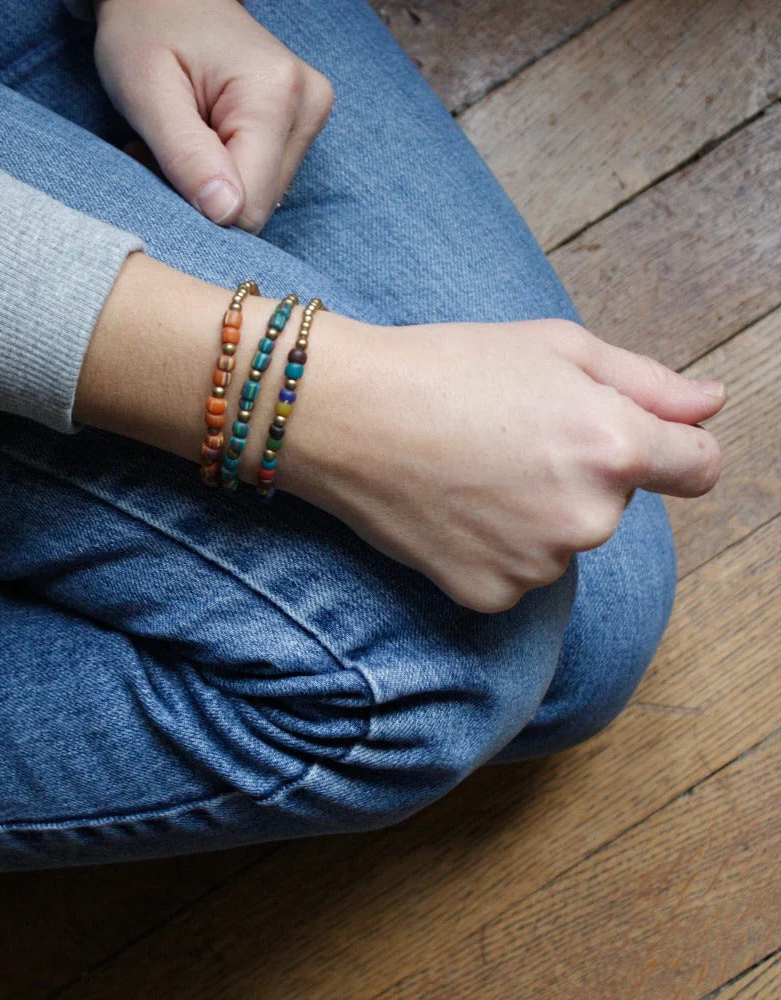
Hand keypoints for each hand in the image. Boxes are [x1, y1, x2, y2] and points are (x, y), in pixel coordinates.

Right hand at [76, 261, 724, 614]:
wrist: (346, 414)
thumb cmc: (445, 365)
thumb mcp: (555, 346)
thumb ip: (648, 382)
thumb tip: (711, 406)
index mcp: (616, 444)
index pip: (700, 466)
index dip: (674, 448)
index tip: (638, 439)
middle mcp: (589, 516)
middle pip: (618, 503)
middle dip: (581, 474)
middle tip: (509, 437)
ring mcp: (538, 564)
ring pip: (562, 541)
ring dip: (535, 515)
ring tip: (471, 472)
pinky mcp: (489, 595)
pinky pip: (516, 575)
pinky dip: (493, 550)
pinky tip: (451, 511)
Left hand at [93, 0, 333, 232]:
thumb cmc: (147, 30)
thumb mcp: (146, 91)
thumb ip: (186, 156)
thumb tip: (227, 214)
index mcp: (275, 95)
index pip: (248, 207)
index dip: (199, 206)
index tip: (161, 166)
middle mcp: (308, 106)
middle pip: (258, 206)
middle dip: (206, 195)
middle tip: (167, 151)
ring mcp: (310, 116)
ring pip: (260, 199)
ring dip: (214, 187)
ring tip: (184, 140)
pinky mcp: (303, 125)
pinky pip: (264, 183)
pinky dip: (227, 177)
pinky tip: (205, 142)